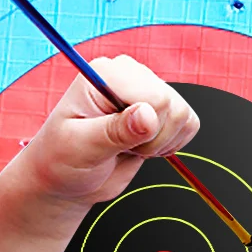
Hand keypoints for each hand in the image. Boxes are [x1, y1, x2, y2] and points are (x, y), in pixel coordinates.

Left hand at [14, 56, 199, 216]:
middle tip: (119, 147)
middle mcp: (130, 76)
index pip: (155, 96)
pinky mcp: (162, 111)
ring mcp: (147, 91)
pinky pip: (190, 124)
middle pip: (174, 106)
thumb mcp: (81, 148)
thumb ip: (115, 132)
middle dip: (152, 138)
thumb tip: (148, 115)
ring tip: (127, 147)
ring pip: (185, 116)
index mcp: (106, 74)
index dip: (144, 128)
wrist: (66, 178)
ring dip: (160, 143)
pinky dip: (170, 145)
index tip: (113, 141)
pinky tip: (141, 147)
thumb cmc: (61, 160)